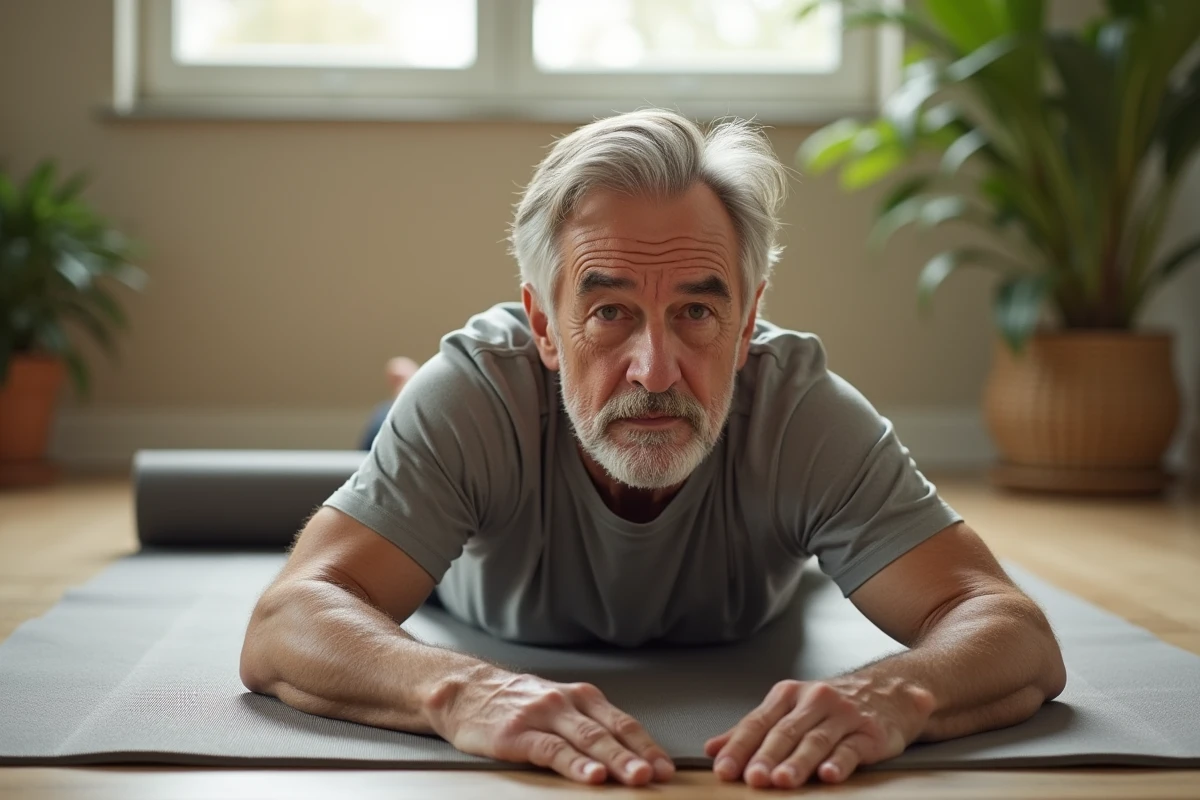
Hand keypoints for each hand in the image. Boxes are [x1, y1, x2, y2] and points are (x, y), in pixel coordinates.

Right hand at [424, 666, 674, 785]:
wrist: (463, 690)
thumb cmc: (514, 702)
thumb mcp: (557, 705)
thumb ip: (587, 725)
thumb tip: (628, 757)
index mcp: (581, 697)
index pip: (623, 723)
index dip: (647, 746)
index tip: (668, 768)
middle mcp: (566, 702)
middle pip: (610, 732)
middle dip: (639, 755)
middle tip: (659, 775)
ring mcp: (541, 716)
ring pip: (586, 739)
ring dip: (614, 760)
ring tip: (634, 778)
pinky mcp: (516, 733)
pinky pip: (551, 750)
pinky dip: (574, 764)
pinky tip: (589, 776)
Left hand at [704, 676, 934, 788]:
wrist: (889, 691)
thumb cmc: (831, 706)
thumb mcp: (789, 709)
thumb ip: (752, 730)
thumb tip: (712, 749)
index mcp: (788, 695)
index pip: (757, 722)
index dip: (739, 746)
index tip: (722, 769)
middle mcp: (814, 700)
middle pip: (784, 732)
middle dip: (765, 756)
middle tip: (751, 778)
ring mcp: (843, 715)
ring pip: (815, 740)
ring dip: (797, 762)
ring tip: (782, 781)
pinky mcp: (869, 732)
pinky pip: (852, 748)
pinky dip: (839, 762)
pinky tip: (828, 775)